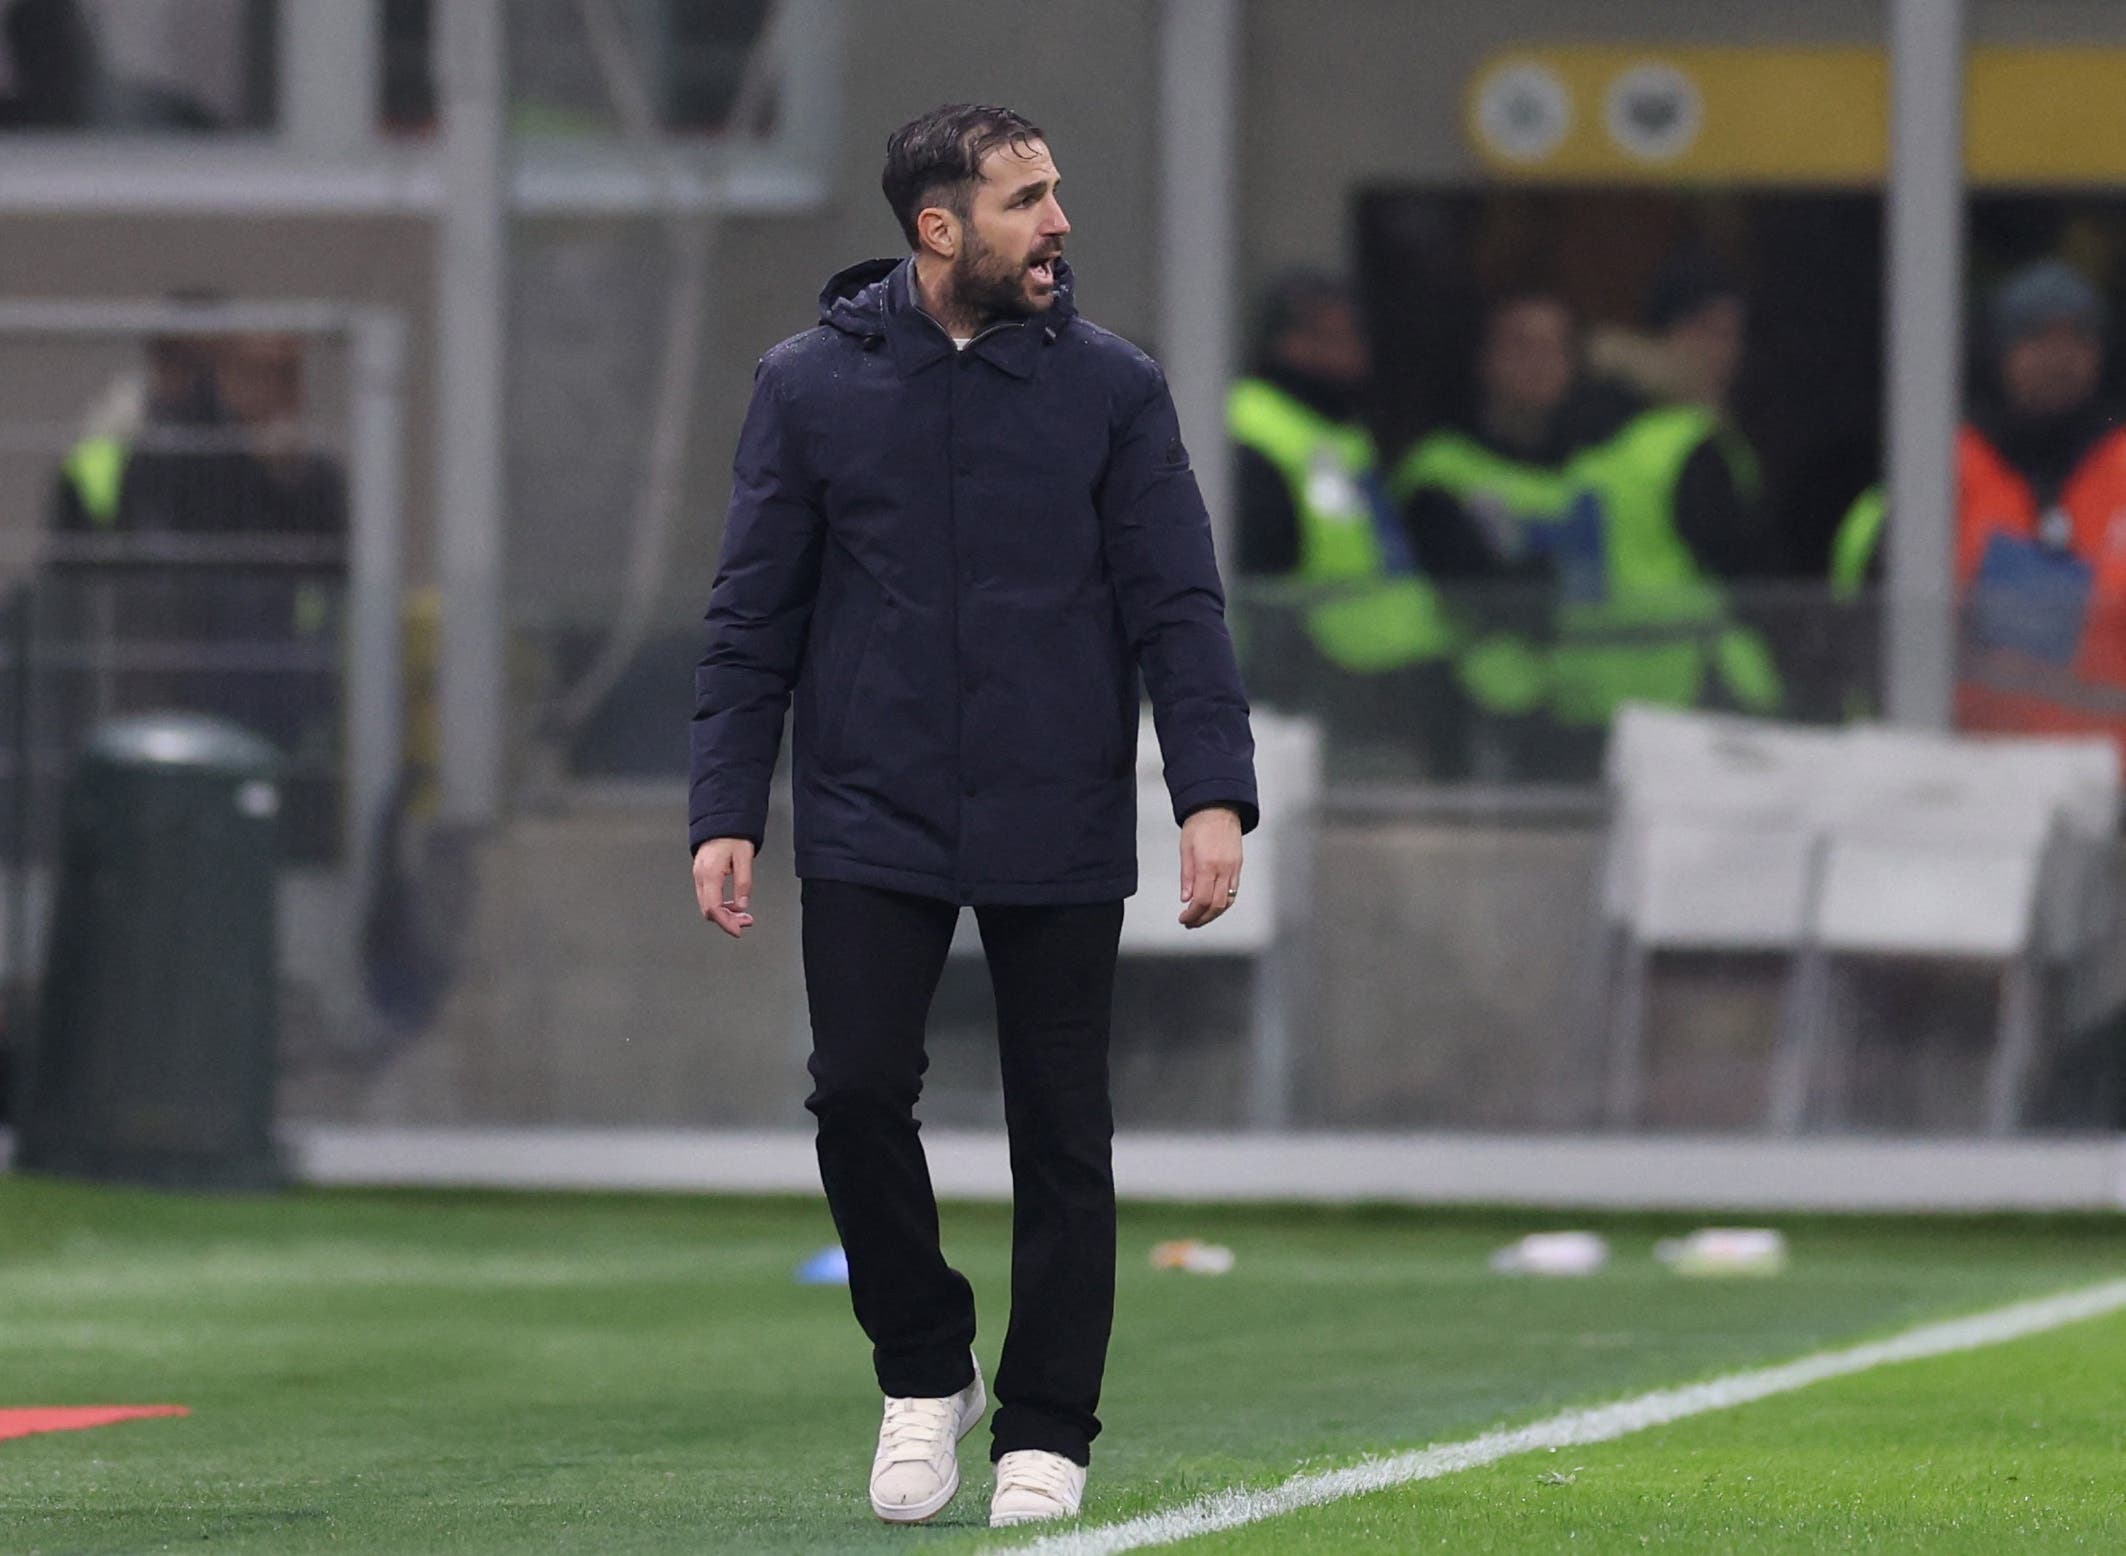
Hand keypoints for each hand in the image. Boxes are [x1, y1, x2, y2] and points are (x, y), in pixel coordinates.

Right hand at [692, 838, 756, 938]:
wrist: (721, 820)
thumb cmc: (733, 835)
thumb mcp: (744, 858)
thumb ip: (743, 883)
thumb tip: (742, 905)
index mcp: (710, 873)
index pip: (713, 907)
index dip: (726, 923)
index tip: (738, 930)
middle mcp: (700, 876)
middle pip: (708, 909)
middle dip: (727, 920)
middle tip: (746, 922)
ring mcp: (699, 875)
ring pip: (707, 904)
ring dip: (724, 913)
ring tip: (742, 915)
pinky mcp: (702, 874)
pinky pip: (708, 896)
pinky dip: (720, 904)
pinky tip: (733, 904)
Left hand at [1178, 805, 1243, 928]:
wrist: (1219, 808)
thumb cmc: (1200, 824)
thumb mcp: (1185, 849)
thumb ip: (1187, 876)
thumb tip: (1186, 897)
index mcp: (1208, 865)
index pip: (1202, 900)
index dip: (1192, 914)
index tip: (1184, 918)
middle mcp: (1224, 869)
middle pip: (1216, 905)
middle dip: (1202, 919)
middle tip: (1190, 922)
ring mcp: (1233, 868)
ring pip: (1227, 901)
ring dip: (1214, 914)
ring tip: (1201, 917)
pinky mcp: (1238, 866)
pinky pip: (1233, 892)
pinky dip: (1223, 903)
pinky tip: (1214, 905)